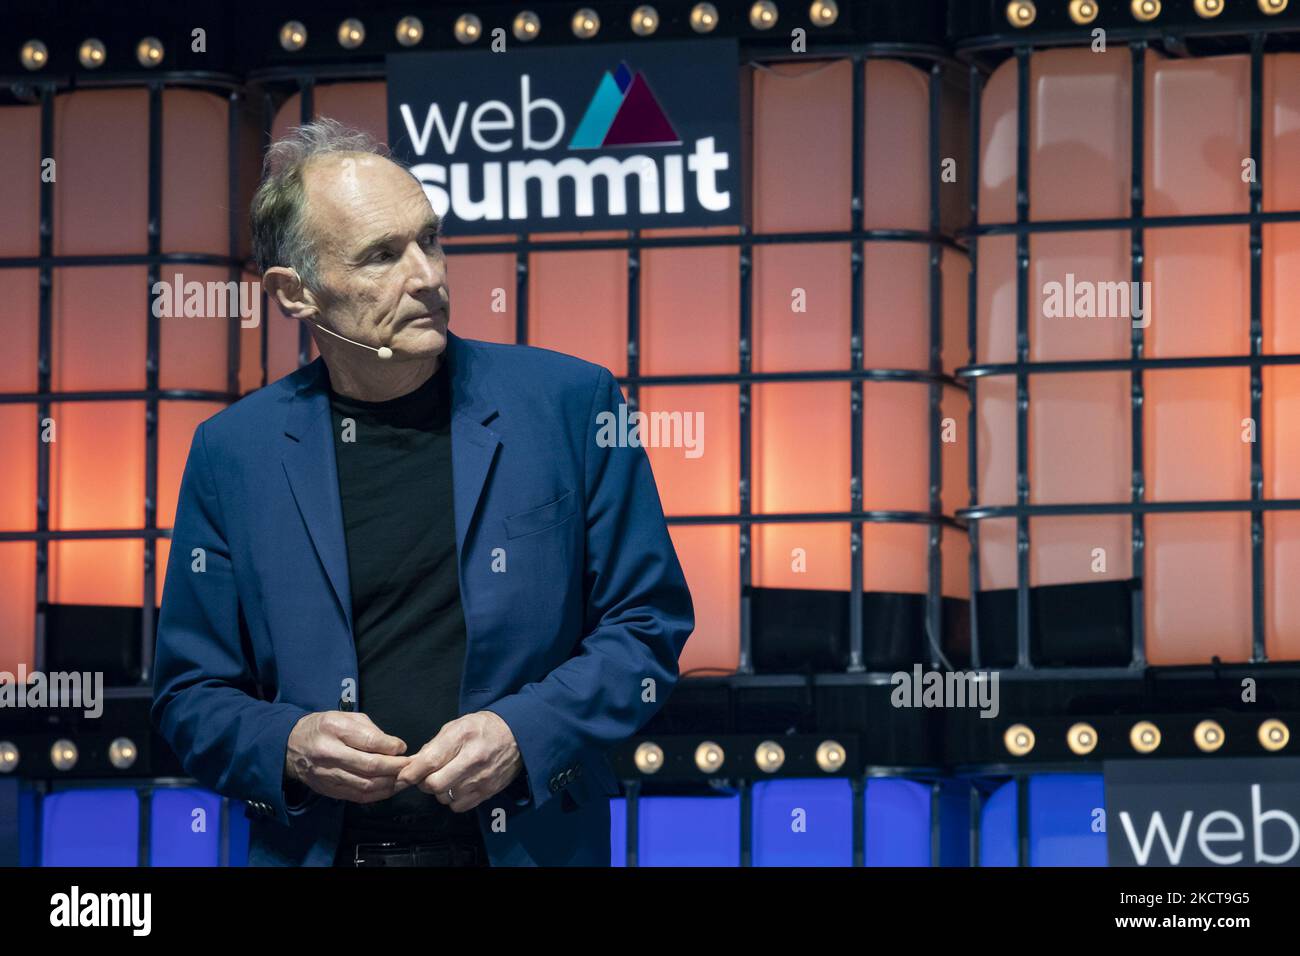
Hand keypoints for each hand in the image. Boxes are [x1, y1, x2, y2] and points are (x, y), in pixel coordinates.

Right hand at [285, 711, 410, 803]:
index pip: (369, 741)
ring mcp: (327, 775)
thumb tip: (395, 747)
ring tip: (405, 779)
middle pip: (369, 767)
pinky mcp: (328, 790)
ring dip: (390, 784)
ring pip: (365, 785)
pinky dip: (377, 794)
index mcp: (334, 729)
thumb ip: (371, 731)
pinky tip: (389, 788)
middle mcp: (328, 753)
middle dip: (395, 768)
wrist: (291, 746)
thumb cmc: (325, 727)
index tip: (403, 748)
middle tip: (410, 766)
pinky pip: (357, 796)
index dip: (391, 747)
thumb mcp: (346, 717)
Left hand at [394, 711, 522, 812]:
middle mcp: (473, 758)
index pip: (429, 761)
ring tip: (447, 778)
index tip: (402, 777)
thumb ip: (433, 746)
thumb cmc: (482, 728)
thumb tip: (411, 765)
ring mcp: (482, 777)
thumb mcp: (456, 726)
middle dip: (424, 783)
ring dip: (439, 791)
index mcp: (462, 736)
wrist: (517, 735)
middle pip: (434, 784)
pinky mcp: (488, 791)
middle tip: (427, 776)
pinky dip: (453, 799)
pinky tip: (458, 786)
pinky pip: (459, 806)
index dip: (410, 773)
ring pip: (445, 797)